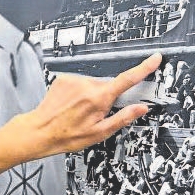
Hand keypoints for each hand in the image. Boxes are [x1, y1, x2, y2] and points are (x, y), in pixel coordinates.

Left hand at [19, 54, 159, 158]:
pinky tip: (71, 105)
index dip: (144, 68)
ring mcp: (74, 80)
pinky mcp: (63, 78)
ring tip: (79, 111)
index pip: (128, 79)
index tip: (155, 59)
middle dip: (106, 98)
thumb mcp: (100, 132)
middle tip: (94, 114)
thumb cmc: (67, 135)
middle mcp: (86, 85)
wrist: (40, 131)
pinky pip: (79, 83)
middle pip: (108, 86)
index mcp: (99, 98)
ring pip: (93, 85)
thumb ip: (123, 118)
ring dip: (91, 96)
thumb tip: (141, 108)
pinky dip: (79, 92)